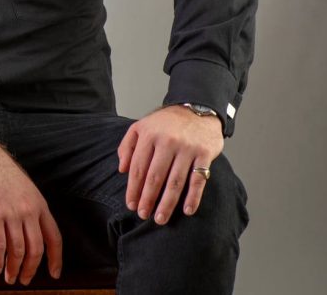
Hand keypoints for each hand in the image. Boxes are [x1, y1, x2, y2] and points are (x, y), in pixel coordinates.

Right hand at [0, 140, 62, 285]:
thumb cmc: (5, 176)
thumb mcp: (28, 191)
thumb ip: (33, 212)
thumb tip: (35, 237)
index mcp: (40, 206)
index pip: (54, 238)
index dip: (55, 259)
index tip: (54, 274)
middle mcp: (28, 212)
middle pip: (35, 248)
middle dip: (31, 269)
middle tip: (25, 280)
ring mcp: (11, 214)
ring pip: (17, 250)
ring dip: (13, 268)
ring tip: (9, 277)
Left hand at [117, 105, 223, 223]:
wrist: (197, 109)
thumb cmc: (165, 123)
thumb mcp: (141, 127)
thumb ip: (127, 146)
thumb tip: (122, 170)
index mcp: (148, 135)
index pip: (138, 167)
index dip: (133, 189)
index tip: (131, 204)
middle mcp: (167, 141)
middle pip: (155, 176)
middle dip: (148, 199)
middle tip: (143, 215)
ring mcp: (187, 148)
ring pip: (175, 181)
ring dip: (167, 202)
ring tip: (160, 218)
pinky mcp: (204, 154)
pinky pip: (198, 179)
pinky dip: (193, 196)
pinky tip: (187, 210)